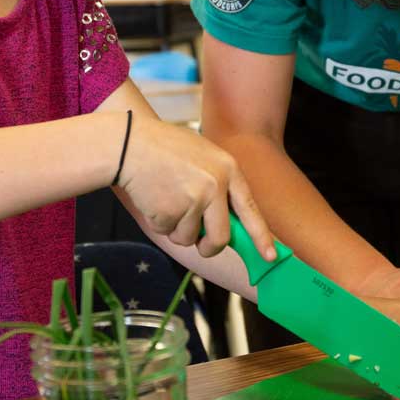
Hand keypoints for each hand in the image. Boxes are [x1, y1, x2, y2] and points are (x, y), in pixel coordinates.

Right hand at [115, 116, 274, 260]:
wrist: (129, 142)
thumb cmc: (165, 149)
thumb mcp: (203, 156)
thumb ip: (219, 185)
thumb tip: (228, 224)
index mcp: (228, 169)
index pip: (250, 209)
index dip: (261, 237)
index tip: (270, 256)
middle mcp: (216, 185)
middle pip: (221, 238)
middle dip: (209, 248)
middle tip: (201, 245)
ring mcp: (194, 199)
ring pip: (189, 238)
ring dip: (176, 229)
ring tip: (165, 199)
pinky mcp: (171, 211)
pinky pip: (167, 232)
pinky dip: (158, 222)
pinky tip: (153, 198)